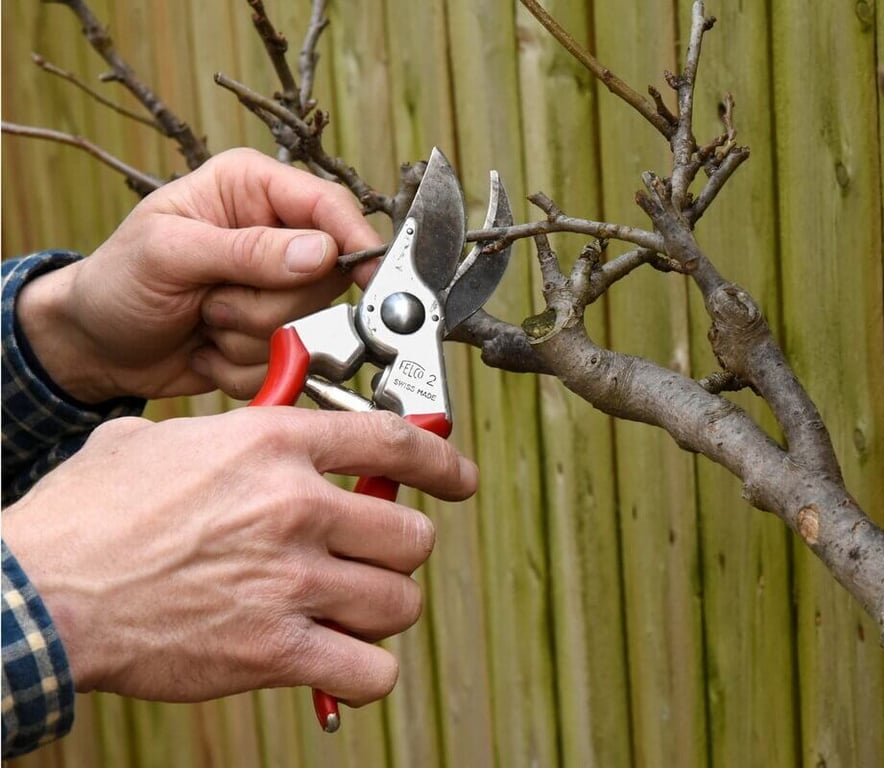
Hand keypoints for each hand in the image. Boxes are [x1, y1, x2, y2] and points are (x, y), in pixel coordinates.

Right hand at [2, 408, 476, 704]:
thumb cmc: (89, 518)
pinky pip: (371, 671)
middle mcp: (295, 508)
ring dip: (382, 608)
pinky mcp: (275, 651)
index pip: (394, 442)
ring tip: (349, 609)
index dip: (442, 460)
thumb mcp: (158, 442)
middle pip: (410, 534)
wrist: (40, 594)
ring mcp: (290, 581)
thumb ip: (227, 435)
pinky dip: (363, 673)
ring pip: (400, 601)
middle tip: (369, 558)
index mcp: (272, 446)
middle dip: (397, 550)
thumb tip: (258, 435)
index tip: (459, 477)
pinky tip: (338, 661)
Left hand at [15, 148, 382, 403]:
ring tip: (204, 321)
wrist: (94, 347)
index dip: (353, 241)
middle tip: (211, 301)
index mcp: (252, 189)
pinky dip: (244, 365)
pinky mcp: (276, 336)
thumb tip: (320, 252)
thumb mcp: (168, 253)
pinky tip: (208, 346)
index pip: (330, 207)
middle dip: (268, 304)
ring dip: (249, 336)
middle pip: (326, 278)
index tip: (366, 275)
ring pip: (309, 326)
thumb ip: (245, 250)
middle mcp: (275, 235)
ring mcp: (277, 290)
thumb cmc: (116, 283)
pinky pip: (289, 361)